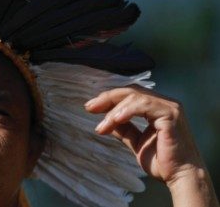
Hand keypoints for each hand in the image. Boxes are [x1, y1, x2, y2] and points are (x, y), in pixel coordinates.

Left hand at [84, 85, 201, 184]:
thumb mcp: (136, 142)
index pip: (129, 95)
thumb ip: (124, 129)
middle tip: (89, 108)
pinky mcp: (171, 114)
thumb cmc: (162, 162)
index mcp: (156, 108)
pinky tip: (114, 120)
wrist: (180, 177)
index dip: (108, 99)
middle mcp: (164, 103)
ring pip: (134, 97)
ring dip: (113, 111)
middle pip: (130, 91)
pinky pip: (144, 105)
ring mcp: (169, 107)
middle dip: (107, 99)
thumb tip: (107, 121)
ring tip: (102, 126)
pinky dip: (127, 111)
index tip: (90, 108)